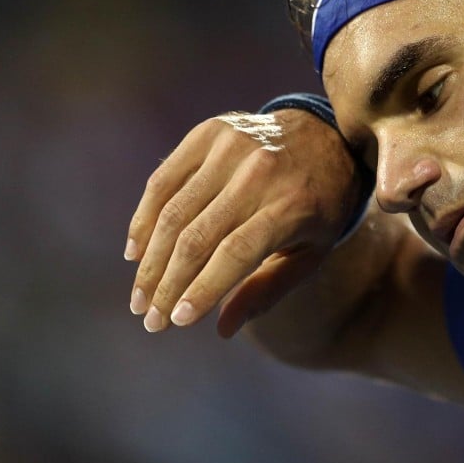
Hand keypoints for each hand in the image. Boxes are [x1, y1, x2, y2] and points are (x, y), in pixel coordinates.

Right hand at [125, 109, 367, 334]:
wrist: (327, 136)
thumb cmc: (319, 206)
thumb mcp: (313, 251)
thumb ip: (270, 289)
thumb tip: (223, 330)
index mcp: (294, 205)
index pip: (236, 253)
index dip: (201, 289)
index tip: (175, 321)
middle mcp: (261, 172)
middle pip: (198, 237)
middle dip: (167, 285)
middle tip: (149, 320)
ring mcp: (234, 147)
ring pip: (174, 212)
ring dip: (150, 260)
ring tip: (140, 297)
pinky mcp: (211, 132)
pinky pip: (164, 180)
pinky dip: (145, 218)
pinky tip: (136, 252)